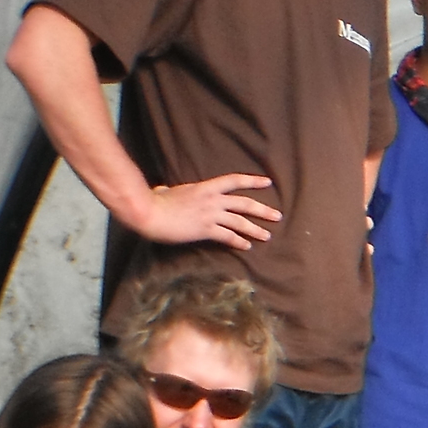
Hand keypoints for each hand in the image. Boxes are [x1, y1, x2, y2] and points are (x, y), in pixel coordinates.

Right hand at [128, 174, 280, 249]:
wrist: (150, 213)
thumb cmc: (155, 202)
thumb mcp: (167, 191)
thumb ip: (169, 191)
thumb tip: (162, 190)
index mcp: (205, 187)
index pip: (234, 180)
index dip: (252, 181)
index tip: (268, 182)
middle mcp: (212, 199)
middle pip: (244, 203)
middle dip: (263, 210)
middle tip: (277, 216)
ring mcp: (210, 214)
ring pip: (240, 222)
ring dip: (255, 229)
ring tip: (267, 236)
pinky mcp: (205, 229)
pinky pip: (227, 236)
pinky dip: (239, 242)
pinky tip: (247, 246)